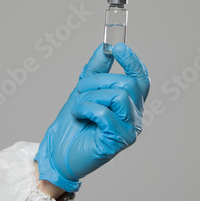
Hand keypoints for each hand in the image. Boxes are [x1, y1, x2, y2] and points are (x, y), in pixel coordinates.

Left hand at [35, 43, 149, 191]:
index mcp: (131, 105)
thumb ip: (96, 71)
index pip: (141, 79)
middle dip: (99, 81)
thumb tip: (104, 49)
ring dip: (91, 96)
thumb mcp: (83, 91)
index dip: (133, 62)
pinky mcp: (118, 141)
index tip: (118, 47)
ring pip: (118, 96)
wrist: (58, 153)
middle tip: (81, 90)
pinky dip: (86, 109)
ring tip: (80, 107)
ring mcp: (130, 131)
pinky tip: (79, 116)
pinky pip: (104, 113)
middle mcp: (135, 117)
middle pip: (128, 84)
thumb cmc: (73, 125)